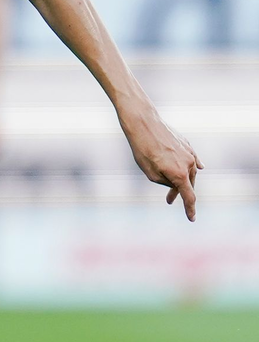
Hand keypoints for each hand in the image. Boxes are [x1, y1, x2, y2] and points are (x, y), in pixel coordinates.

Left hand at [119, 102, 203, 220]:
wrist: (143, 123)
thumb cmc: (142, 149)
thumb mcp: (149, 173)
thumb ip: (164, 182)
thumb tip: (174, 181)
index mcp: (180, 174)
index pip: (189, 197)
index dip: (190, 209)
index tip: (192, 219)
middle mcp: (189, 164)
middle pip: (188, 183)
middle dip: (179, 193)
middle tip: (168, 200)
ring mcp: (189, 152)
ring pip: (190, 170)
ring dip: (182, 179)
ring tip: (173, 185)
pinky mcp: (186, 143)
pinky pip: (192, 158)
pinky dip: (193, 165)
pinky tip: (199, 168)